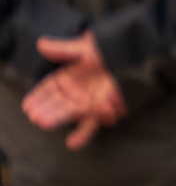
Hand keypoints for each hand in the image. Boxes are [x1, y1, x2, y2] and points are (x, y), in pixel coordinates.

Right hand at [24, 33, 126, 150]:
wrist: (137, 56)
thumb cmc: (111, 50)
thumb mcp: (86, 48)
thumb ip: (64, 49)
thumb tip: (40, 43)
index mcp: (69, 77)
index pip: (49, 88)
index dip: (38, 97)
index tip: (28, 105)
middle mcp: (76, 92)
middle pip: (57, 102)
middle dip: (46, 109)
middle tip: (35, 115)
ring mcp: (88, 102)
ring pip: (69, 113)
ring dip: (57, 118)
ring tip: (44, 122)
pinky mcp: (103, 111)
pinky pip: (91, 124)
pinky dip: (82, 134)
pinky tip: (72, 143)